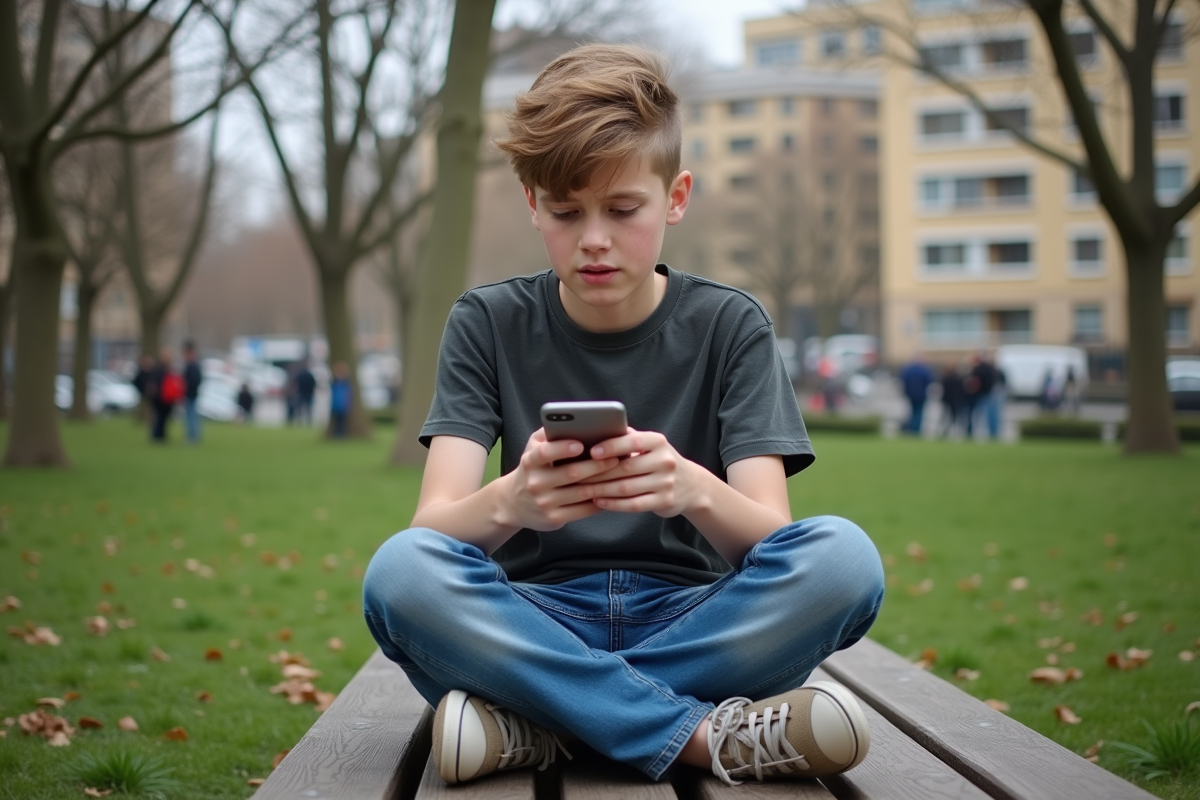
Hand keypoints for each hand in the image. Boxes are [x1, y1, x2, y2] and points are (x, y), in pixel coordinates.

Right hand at [501, 428, 621, 530]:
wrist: (514, 503)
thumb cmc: (532, 469)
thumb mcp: (532, 449)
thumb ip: (548, 433)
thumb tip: (574, 420)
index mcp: (530, 462)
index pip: (545, 453)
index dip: (563, 448)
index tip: (581, 443)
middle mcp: (536, 483)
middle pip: (571, 473)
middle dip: (597, 465)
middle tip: (616, 458)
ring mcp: (545, 503)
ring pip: (581, 492)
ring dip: (604, 483)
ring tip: (619, 474)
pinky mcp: (554, 518)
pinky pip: (583, 510)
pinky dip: (600, 501)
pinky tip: (611, 492)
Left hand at [578, 428, 698, 517]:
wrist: (692, 486)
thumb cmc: (660, 462)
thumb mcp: (651, 446)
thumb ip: (629, 438)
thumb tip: (599, 429)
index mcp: (658, 442)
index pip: (633, 441)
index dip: (612, 446)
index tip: (592, 451)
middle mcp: (664, 461)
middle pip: (625, 468)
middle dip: (598, 472)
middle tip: (577, 475)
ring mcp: (666, 483)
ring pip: (627, 488)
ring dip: (602, 490)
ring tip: (583, 490)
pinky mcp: (665, 502)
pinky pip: (634, 504)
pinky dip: (614, 504)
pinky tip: (599, 502)